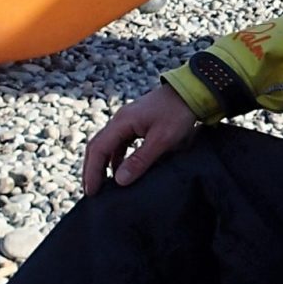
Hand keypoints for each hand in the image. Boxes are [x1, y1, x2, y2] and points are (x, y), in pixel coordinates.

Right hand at [82, 84, 198, 195]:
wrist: (190, 91)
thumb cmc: (178, 113)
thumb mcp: (161, 140)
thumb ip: (140, 160)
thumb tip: (119, 180)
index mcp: (122, 122)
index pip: (98, 149)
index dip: (92, 171)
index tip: (91, 192)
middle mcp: (120, 120)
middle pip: (97, 146)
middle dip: (92, 169)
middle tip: (92, 191)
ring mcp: (127, 121)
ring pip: (108, 145)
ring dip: (103, 164)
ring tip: (104, 184)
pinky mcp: (136, 123)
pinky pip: (119, 142)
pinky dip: (115, 157)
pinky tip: (120, 169)